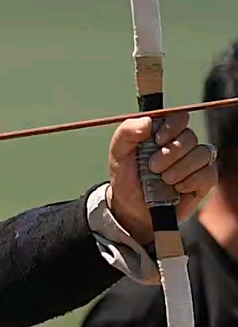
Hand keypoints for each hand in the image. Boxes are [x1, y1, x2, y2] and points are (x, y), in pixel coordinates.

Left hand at [108, 112, 216, 244]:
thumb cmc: (127, 177)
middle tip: (153, 167)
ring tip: (164, 180)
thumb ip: (127, 132)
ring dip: (181, 167)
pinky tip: (178, 188)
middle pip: (190, 137)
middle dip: (171, 153)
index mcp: (164, 133)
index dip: (172, 127)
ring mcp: (194, 162)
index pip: (179, 117)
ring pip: (203, 153)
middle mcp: (182, 145)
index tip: (157, 141)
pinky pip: (209, 173)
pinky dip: (192, 180)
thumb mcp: (118, 153)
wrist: (131, 209)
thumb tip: (147, 121)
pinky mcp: (202, 181)